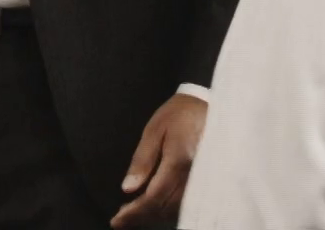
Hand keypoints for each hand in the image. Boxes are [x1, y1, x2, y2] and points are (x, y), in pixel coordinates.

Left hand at [112, 93, 206, 227]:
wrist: (207, 105)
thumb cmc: (178, 114)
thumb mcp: (154, 130)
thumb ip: (141, 160)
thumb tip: (127, 189)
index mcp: (179, 160)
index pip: (154, 197)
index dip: (135, 212)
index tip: (116, 220)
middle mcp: (194, 175)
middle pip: (165, 208)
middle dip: (141, 216)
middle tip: (121, 218)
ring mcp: (203, 180)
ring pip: (176, 209)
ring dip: (154, 214)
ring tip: (134, 211)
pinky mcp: (207, 181)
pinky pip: (186, 203)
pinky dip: (167, 208)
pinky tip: (154, 204)